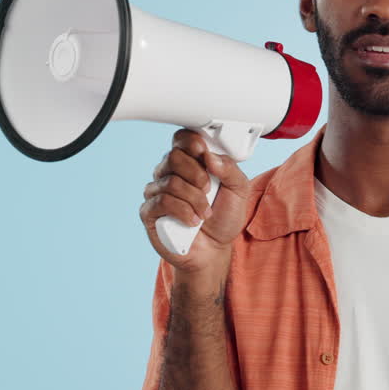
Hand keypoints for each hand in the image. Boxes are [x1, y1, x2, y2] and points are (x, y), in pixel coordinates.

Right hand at [140, 128, 251, 272]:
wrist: (214, 250)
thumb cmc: (223, 218)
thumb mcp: (239, 191)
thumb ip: (230, 169)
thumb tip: (210, 155)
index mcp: (190, 163)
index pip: (181, 139)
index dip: (190, 141)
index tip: (202, 151)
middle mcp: (169, 173)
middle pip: (174, 157)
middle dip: (197, 174)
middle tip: (209, 190)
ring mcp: (157, 192)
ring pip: (171, 181)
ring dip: (194, 199)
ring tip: (205, 213)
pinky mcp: (150, 212)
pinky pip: (162, 201)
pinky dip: (183, 211)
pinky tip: (193, 221)